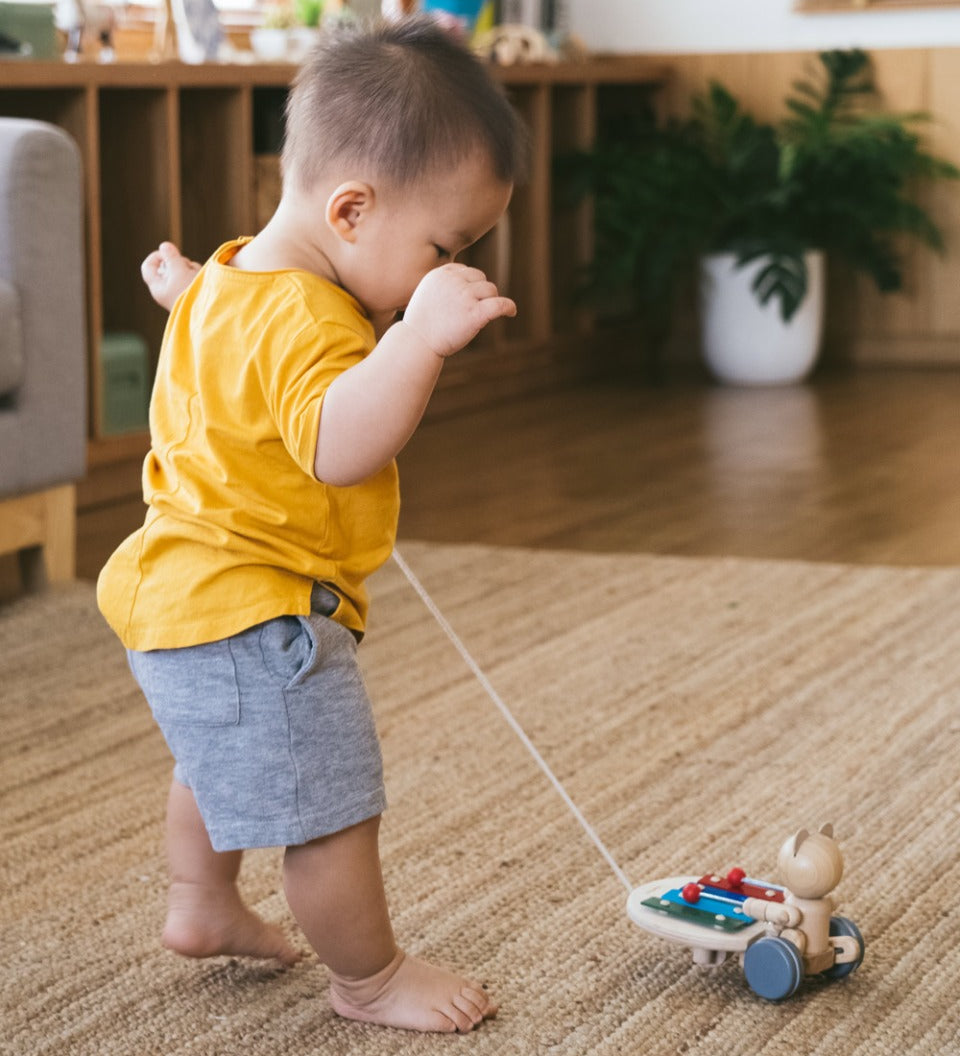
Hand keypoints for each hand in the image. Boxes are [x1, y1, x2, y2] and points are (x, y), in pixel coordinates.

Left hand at [141, 241, 200, 311]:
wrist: (208, 315)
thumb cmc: (190, 294)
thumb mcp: (179, 271)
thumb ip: (171, 256)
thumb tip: (164, 246)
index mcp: (157, 287)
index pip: (148, 266)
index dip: (157, 256)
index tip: (169, 254)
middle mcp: (167, 290)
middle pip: (168, 266)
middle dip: (179, 262)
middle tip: (185, 266)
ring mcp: (180, 293)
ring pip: (183, 271)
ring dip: (191, 269)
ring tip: (197, 277)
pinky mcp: (192, 294)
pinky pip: (193, 278)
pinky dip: (197, 276)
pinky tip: (203, 282)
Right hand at [401, 263, 516, 357]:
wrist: (417, 342)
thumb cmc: (420, 326)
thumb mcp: (427, 296)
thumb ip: (444, 287)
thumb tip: (464, 287)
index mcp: (440, 274)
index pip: (465, 271)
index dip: (470, 285)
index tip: (468, 299)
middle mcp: (453, 281)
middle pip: (480, 278)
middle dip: (480, 292)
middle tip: (473, 310)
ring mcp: (464, 296)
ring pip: (490, 290)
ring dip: (489, 302)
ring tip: (479, 317)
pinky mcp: (474, 313)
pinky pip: (500, 304)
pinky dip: (509, 307)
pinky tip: (512, 312)